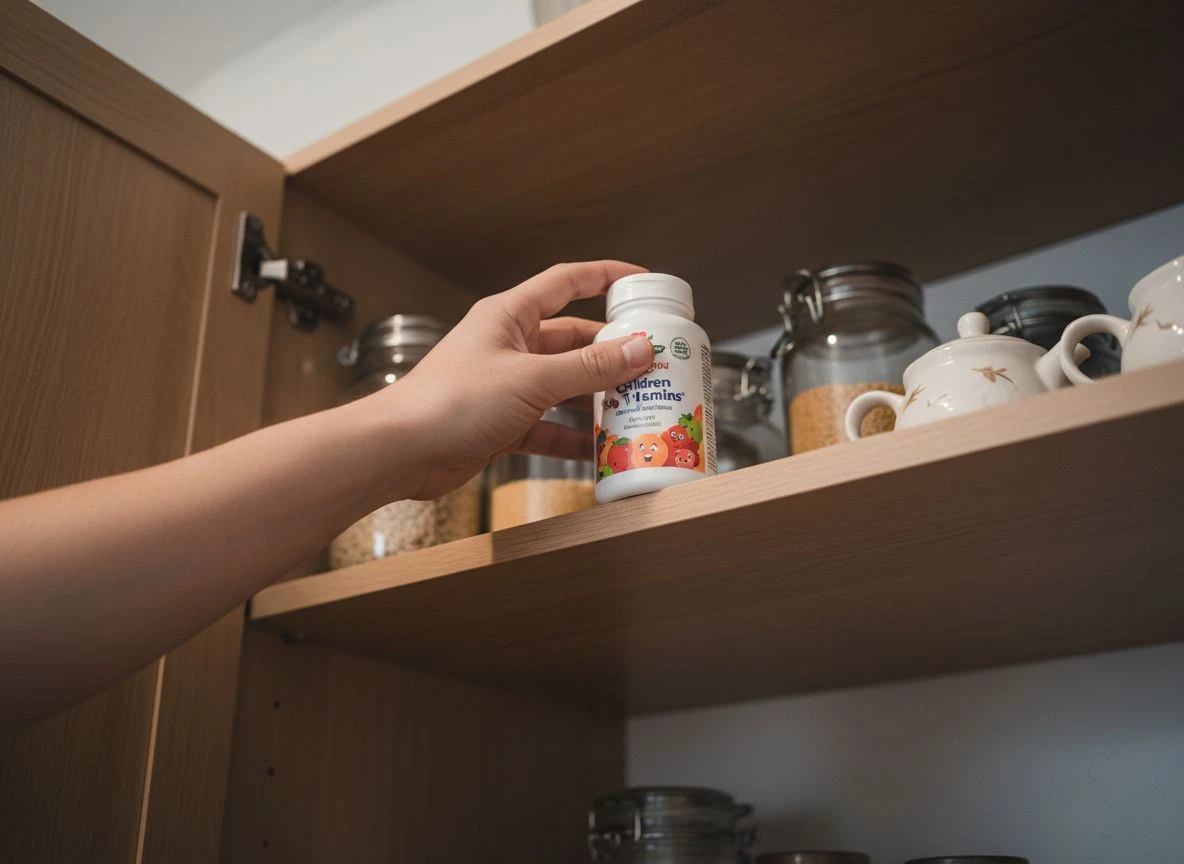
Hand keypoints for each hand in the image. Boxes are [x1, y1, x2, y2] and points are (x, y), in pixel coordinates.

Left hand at [380, 261, 654, 499]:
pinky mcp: (502, 424)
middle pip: (574, 341)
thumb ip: (589, 367)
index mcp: (511, 316)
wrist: (401, 452)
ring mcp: (507, 386)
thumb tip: (640, 349)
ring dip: (598, 400)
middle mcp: (510, 346)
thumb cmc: (450, 401)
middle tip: (653, 365)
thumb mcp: (532, 379)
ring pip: (565, 387)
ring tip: (637, 409)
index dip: (605, 277)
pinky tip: (600, 449)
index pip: (567, 282)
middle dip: (613, 354)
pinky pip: (549, 425)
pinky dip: (574, 437)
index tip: (642, 283)